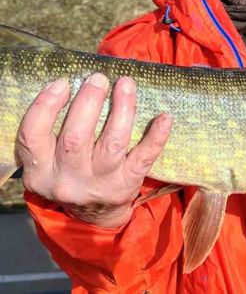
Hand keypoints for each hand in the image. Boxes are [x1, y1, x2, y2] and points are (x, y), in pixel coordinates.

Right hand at [16, 73, 171, 227]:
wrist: (94, 215)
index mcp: (41, 170)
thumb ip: (53, 130)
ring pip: (113, 143)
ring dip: (122, 109)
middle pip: (76, 137)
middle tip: (99, 78)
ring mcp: (100, 183)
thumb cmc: (72, 172)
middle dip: (89, 102)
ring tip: (126, 84)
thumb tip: (76, 83)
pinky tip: (164, 117)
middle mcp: (68, 180)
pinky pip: (144, 158)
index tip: (62, 82)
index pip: (32, 136)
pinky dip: (156, 136)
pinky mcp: (128, 184)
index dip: (45, 106)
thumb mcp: (50, 159)